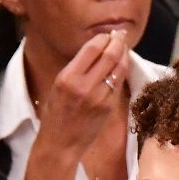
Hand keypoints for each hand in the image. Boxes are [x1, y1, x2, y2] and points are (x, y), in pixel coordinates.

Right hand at [33, 30, 131, 158]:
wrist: (60, 145)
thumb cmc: (56, 115)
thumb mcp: (58, 86)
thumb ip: (76, 68)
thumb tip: (96, 49)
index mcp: (68, 78)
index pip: (92, 48)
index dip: (103, 38)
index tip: (106, 35)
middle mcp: (84, 86)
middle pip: (109, 55)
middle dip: (117, 42)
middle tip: (120, 36)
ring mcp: (99, 98)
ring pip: (119, 68)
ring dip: (123, 55)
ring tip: (123, 48)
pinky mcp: (109, 108)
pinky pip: (118, 84)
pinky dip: (121, 72)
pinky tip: (120, 67)